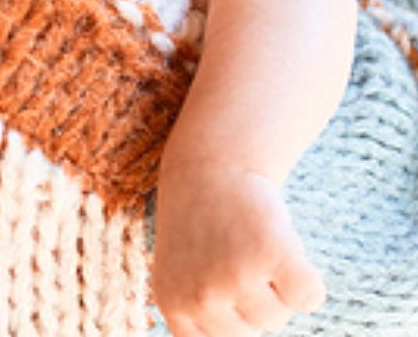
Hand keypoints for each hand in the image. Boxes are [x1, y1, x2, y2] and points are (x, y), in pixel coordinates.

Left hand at [153, 166, 325, 335]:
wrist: (210, 164)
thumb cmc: (202, 225)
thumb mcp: (184, 273)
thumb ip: (204, 315)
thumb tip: (246, 335)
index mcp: (174, 306)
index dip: (235, 319)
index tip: (228, 284)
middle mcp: (200, 296)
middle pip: (257, 331)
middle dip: (257, 299)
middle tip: (234, 253)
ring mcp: (234, 276)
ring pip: (280, 314)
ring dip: (276, 282)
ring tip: (248, 240)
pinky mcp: (270, 254)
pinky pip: (309, 296)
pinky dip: (308, 279)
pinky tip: (280, 244)